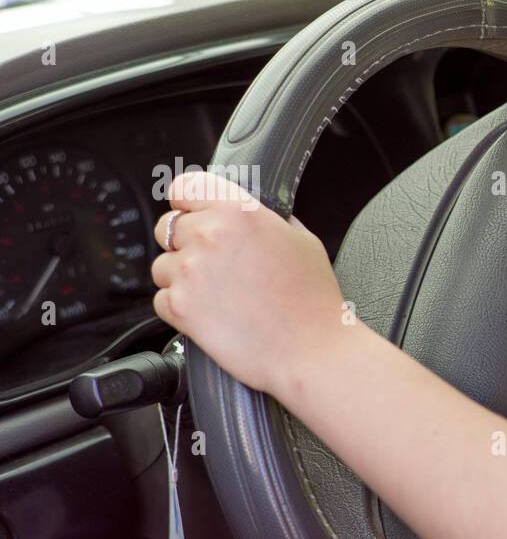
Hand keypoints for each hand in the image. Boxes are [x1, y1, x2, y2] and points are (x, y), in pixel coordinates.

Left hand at [151, 172, 346, 395]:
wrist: (311, 351)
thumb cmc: (313, 301)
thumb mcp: (302, 240)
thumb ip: (266, 219)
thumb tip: (247, 212)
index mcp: (240, 211)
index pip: (185, 187)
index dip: (189, 204)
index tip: (195, 216)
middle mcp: (210, 235)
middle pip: (168, 227)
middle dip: (186, 245)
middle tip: (217, 268)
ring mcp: (191, 271)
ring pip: (162, 265)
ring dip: (182, 279)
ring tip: (220, 296)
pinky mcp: (179, 306)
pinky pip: (162, 299)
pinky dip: (181, 309)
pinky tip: (214, 315)